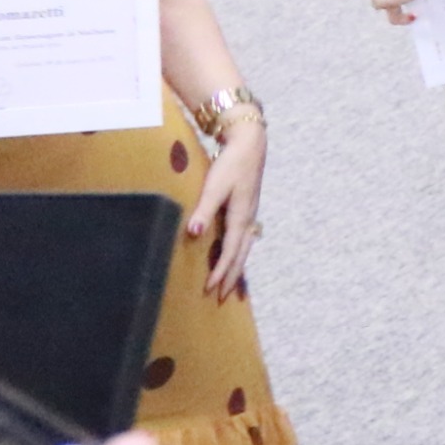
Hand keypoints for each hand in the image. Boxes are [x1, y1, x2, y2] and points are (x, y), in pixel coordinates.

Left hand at [182, 115, 263, 302]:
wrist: (250, 145)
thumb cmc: (231, 164)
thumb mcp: (215, 185)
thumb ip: (204, 210)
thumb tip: (194, 233)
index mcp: (241, 217)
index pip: (231, 252)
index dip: (221, 272)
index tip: (210, 290)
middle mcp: (248, 221)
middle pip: (241, 256)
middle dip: (232, 278)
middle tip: (223, 299)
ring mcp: (249, 217)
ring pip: (244, 250)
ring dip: (236, 269)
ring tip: (231, 287)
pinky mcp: (246, 211)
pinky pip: (243, 241)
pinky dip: (238, 255)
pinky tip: (234, 259)